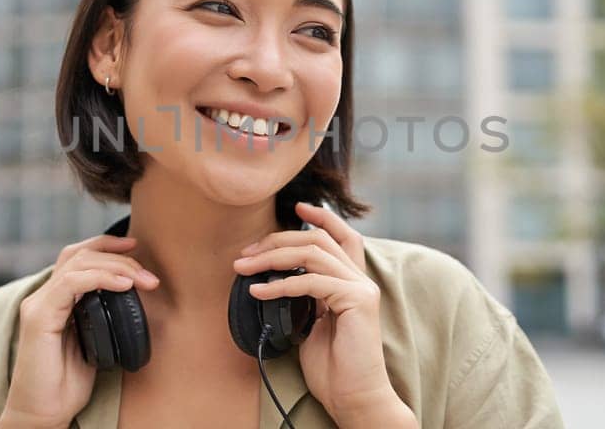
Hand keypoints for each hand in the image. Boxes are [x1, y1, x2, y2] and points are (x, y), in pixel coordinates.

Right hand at [0, 234, 160, 428]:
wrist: (43, 411)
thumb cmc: (66, 383)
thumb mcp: (94, 342)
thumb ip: (102, 317)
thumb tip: (132, 299)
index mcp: (55, 300)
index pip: (77, 257)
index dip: (106, 246)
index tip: (136, 247)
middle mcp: (43, 297)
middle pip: (80, 255)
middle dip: (119, 258)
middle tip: (149, 276)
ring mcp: (38, 305)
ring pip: (77, 264)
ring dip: (116, 267)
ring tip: (143, 280)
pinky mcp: (38, 317)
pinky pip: (70, 284)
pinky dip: (100, 278)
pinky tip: (123, 285)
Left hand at [232, 202, 410, 424]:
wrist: (353, 397)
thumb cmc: (333, 368)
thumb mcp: (311, 324)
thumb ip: (303, 298)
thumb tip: (271, 280)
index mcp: (352, 283)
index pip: (343, 237)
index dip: (323, 218)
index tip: (297, 206)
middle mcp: (360, 280)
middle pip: (318, 240)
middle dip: (278, 240)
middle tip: (245, 254)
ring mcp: (361, 289)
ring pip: (313, 254)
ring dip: (272, 257)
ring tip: (243, 269)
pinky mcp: (357, 301)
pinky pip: (311, 282)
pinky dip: (279, 285)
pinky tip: (258, 291)